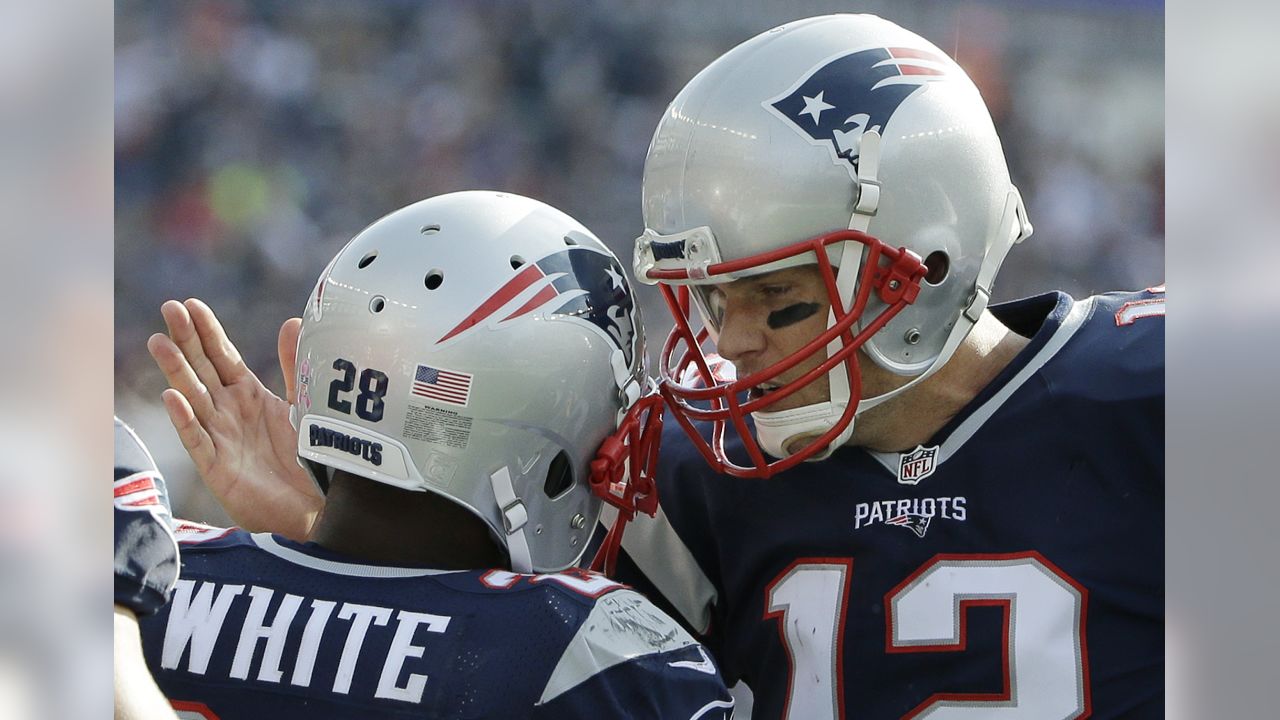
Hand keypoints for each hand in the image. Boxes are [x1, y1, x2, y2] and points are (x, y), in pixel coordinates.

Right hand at [147, 299, 321, 540]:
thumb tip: (291, 321)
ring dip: (176, 371)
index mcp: (247, 394)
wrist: (316, 505)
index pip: (221, 355)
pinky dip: (185, 419)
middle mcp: (228, 412)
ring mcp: (219, 437)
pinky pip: (198, 440)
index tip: (189, 303)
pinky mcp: (217, 467)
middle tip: (169, 308)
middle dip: (185, 340)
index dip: (205, 330)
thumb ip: (294, 366)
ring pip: (192, 398)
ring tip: (159, 342)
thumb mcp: (301, 404)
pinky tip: (172, 397)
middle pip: (201, 369)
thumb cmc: (306, 456)